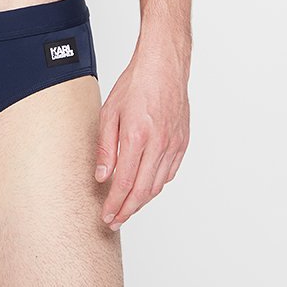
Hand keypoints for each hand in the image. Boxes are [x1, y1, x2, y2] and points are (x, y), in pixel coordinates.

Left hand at [94, 44, 189, 231]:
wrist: (163, 66)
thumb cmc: (135, 84)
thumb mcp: (109, 112)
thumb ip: (106, 146)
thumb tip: (103, 176)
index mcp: (137, 136)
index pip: (124, 182)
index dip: (115, 204)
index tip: (107, 216)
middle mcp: (158, 144)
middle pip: (142, 190)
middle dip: (127, 210)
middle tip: (115, 220)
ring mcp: (173, 144)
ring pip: (158, 185)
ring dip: (142, 201)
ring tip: (127, 208)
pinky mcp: (182, 142)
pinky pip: (169, 173)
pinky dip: (157, 185)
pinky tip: (146, 187)